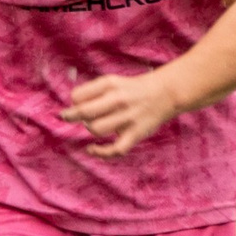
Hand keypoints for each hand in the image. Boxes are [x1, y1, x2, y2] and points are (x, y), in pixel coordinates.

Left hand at [62, 70, 179, 157]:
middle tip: (70, 117)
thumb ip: (91, 92)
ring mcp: (128, 117)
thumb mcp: (111, 82)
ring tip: (94, 125)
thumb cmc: (130, 90)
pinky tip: (91, 149)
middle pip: (84, 112)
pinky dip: (100, 153)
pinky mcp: (136, 133)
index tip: (78, 104)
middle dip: (71, 116)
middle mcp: (118, 99)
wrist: (166, 93)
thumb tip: (71, 109)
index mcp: (109, 84)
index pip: (77, 96)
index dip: (73, 102)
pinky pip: (116, 149)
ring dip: (90, 128)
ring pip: (95, 129)